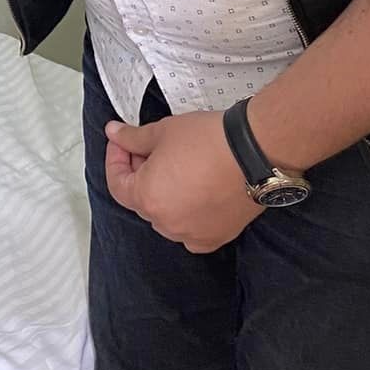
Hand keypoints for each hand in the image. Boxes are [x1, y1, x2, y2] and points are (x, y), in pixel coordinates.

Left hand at [103, 110, 259, 253]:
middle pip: (142, 200)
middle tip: (150, 149)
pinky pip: (192, 231)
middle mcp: (166, 224)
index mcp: (147, 199)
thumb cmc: (208, 140)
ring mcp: (192, 235)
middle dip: (141, 174)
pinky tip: (195, 193)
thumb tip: (113, 133)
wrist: (256, 152)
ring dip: (164, 195)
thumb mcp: (162, 131)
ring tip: (177, 168)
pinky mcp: (217, 237)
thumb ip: (132, 138)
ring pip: (167, 216)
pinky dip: (188, 214)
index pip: (118, 184)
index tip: (122, 142)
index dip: (116, 160)